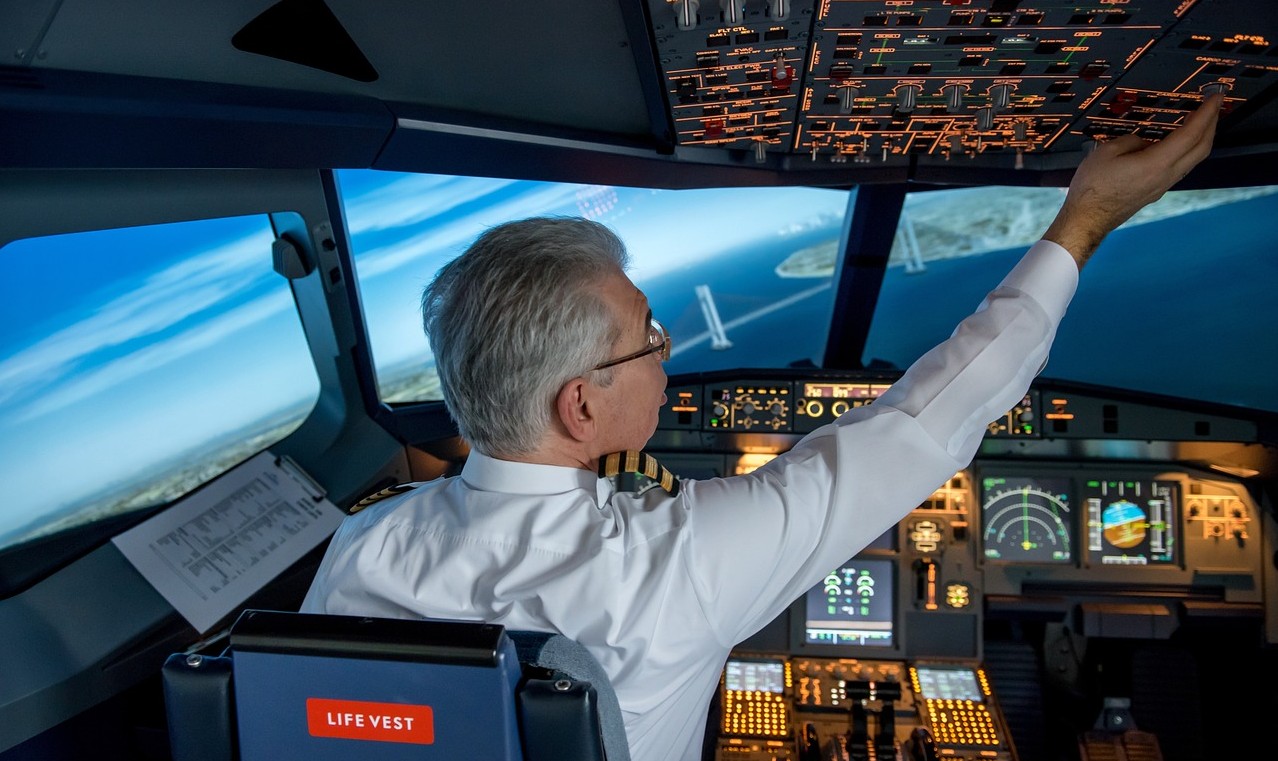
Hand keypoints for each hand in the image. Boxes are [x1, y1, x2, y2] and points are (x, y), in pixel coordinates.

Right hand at [1043, 93, 1221, 267]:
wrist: (1086, 220)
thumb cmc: (1092, 190)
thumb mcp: (1107, 152)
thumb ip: (1132, 140)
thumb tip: (1143, 142)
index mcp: (1156, 163)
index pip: (1191, 133)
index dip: (1206, 113)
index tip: (1215, 98)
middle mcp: (1165, 176)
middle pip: (1202, 148)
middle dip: (1212, 124)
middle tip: (1213, 107)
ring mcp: (1162, 186)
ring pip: (1193, 159)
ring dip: (1201, 138)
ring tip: (1199, 123)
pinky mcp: (1155, 191)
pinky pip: (1180, 167)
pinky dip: (1187, 150)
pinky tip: (1178, 144)